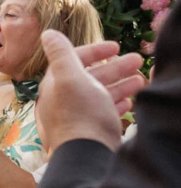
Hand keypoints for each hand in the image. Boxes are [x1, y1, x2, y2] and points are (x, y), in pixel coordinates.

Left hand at [37, 32, 142, 151]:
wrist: (86, 154)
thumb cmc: (80, 113)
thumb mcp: (70, 78)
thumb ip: (61, 54)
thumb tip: (47, 33)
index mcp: (56, 84)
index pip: (74, 60)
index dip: (95, 51)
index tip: (117, 46)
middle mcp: (63, 99)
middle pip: (90, 77)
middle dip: (114, 67)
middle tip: (138, 61)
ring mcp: (76, 115)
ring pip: (100, 94)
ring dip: (120, 84)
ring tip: (141, 80)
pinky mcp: (89, 130)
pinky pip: (104, 112)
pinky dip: (117, 103)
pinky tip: (130, 101)